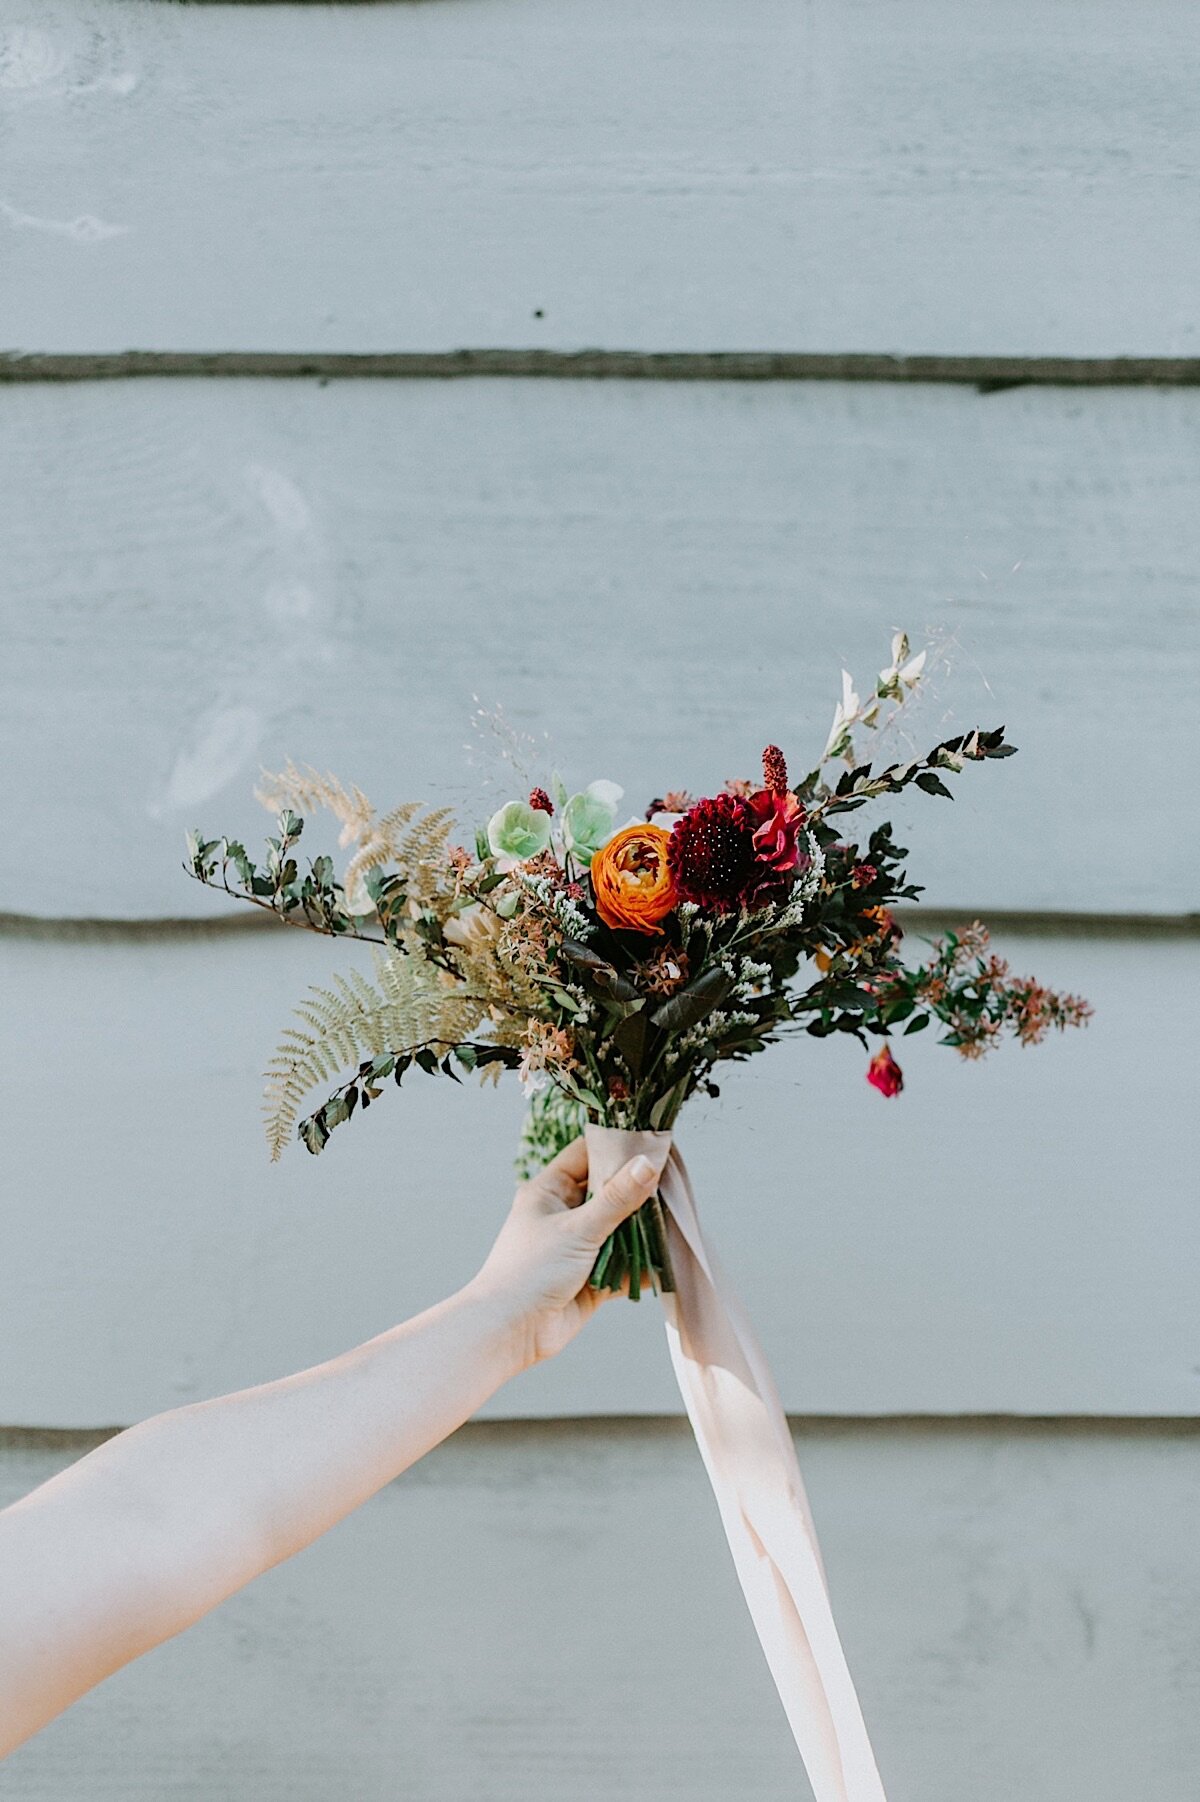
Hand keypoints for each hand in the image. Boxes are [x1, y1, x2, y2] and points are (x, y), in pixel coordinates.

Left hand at [469, 1138, 664, 1366]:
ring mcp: (578, 1247)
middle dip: (638, 1191)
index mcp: (549, 1192)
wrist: (511, 1332)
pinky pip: (623, 1265)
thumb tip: (647, 1164)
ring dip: (642, 1230)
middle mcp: (564, 1215)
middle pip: (608, 1192)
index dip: (616, 1146)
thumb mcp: (578, 1229)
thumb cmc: (530, 1270)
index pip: (586, 1155)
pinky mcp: (591, 1279)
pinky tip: (667, 1260)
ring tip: (676, 1219)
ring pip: (619, 1229)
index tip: (651, 1142)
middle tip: (673, 1182)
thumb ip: (616, 1198)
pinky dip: (642, 1265)